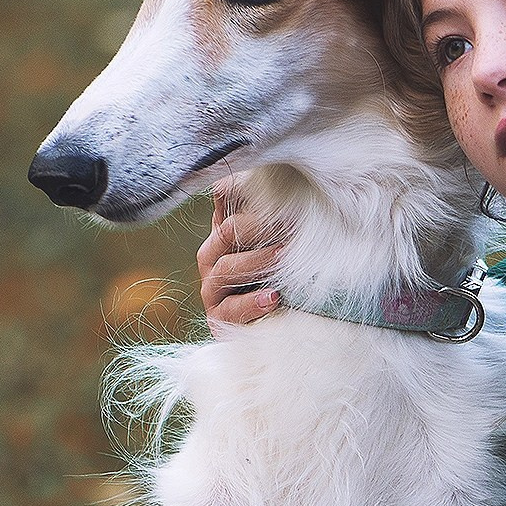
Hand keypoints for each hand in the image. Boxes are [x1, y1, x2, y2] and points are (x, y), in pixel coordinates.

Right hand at [197, 183, 286, 331]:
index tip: (283, 194)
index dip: (252, 196)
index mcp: (225, 232)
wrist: (282, 327)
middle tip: (293, 222)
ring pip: (225, 269)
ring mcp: (212, 289)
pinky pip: (229, 309)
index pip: (227, 201)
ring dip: (257, 262)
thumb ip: (275, 214)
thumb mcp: (285, 241)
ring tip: (285, 257)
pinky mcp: (218, 319)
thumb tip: (275, 178)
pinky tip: (274, 297)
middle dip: (259, 226)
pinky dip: (251, 303)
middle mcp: (213, 257)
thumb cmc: (285, 275)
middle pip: (227, 233)